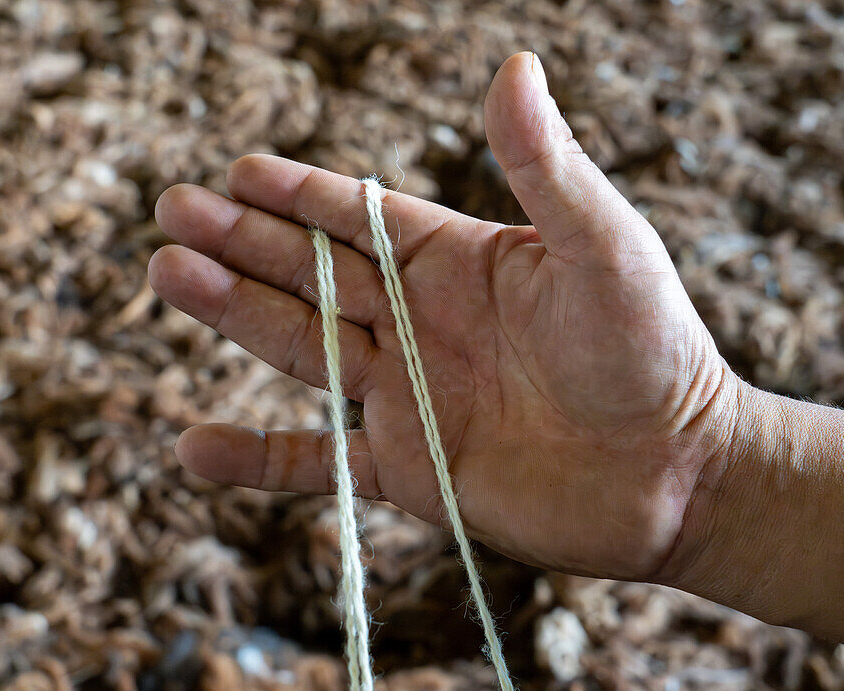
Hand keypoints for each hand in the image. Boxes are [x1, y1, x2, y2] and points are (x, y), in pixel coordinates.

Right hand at [148, 52, 738, 580]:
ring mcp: (409, 397)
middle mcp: (421, 324)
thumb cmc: (652, 349)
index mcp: (458, 263)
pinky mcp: (410, 470)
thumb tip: (514, 65)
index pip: (358, 218)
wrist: (678, 472)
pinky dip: (257, 459)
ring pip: (299, 348)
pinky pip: (318, 463)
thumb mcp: (604, 246)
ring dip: (232, 316)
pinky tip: (192, 447)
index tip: (237, 171)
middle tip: (172, 214)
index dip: (296, 194)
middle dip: (241, 243)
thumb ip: (547, 166)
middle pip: (311, 274)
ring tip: (165, 275)